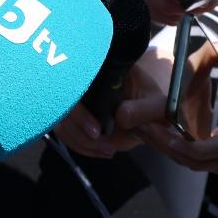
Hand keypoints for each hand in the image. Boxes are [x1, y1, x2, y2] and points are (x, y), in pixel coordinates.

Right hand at [54, 46, 172, 158]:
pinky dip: (80, 145)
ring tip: (108, 148)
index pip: (78, 80)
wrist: (147, 114)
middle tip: (102, 141)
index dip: (80, 106)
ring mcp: (75, 98)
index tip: (96, 128)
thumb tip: (121, 116)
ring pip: (61, 120)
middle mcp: (83, 79)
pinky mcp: (73, 116)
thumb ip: (143, 110)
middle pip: (63, 103)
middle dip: (79, 128)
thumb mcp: (156, 106)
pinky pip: (65, 131)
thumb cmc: (152, 105)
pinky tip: (100, 149)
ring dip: (81, 140)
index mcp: (102, 68)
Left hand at [118, 37, 217, 177]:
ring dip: (176, 152)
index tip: (165, 133)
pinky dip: (189, 154)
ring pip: (199, 167)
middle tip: (146, 130)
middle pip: (195, 162)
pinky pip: (207, 166)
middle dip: (168, 147)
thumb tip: (208, 45)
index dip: (183, 146)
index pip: (206, 152)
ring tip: (154, 132)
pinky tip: (174, 136)